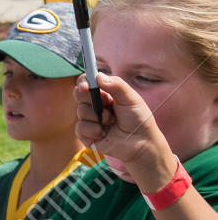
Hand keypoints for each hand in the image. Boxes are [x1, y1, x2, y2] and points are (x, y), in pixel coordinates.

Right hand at [74, 72, 176, 191]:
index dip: (83, 82)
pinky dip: (93, 130)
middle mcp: (94, 105)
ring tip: (112, 122)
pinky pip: (80, 128)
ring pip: (80, 111)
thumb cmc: (138, 119)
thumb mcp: (131, 98)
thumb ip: (117, 85)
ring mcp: (89, 119)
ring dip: (98, 117)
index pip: (87, 82)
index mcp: (104, 93)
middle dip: (88, 98)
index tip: (86, 86)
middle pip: (78, 94)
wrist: (141, 143)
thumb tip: (98, 76)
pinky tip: (104, 133)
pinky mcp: (85, 134)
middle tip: (103, 103)